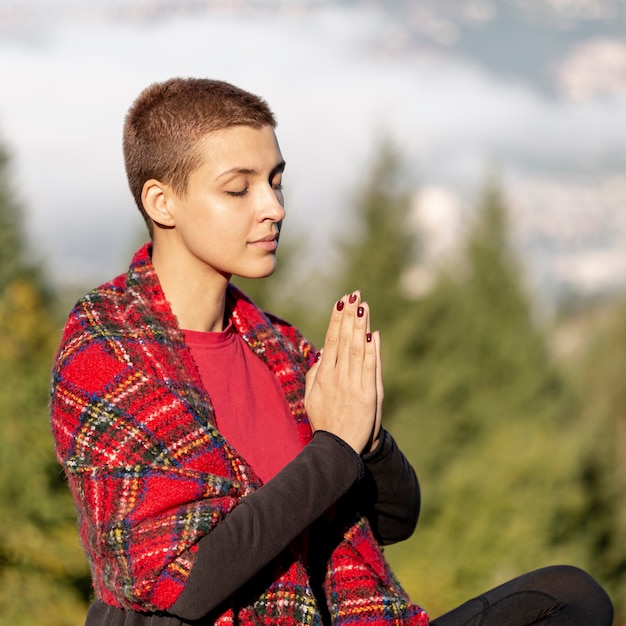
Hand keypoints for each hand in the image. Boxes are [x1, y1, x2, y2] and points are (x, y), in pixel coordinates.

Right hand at [304, 292, 381, 454]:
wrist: (338, 447)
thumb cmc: (325, 420)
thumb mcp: (312, 396)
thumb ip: (315, 372)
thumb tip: (323, 350)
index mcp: (323, 375)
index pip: (331, 340)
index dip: (337, 319)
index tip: (341, 301)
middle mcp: (336, 376)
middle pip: (344, 339)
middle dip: (349, 315)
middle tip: (354, 294)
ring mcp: (352, 384)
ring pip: (356, 349)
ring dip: (360, 325)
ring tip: (363, 305)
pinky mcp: (367, 394)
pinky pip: (369, 367)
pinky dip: (370, 350)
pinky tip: (371, 334)